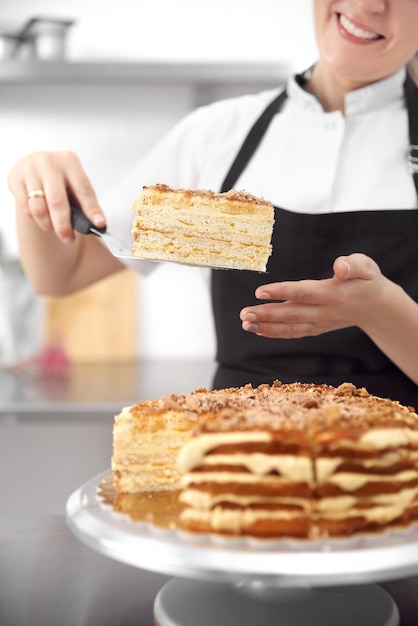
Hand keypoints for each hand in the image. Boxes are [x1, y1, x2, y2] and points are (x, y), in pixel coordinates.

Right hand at [7, 151, 105, 243]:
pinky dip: (34, 218)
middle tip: (69, 239)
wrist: (35, 166)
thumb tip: (97, 225)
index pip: (84, 190)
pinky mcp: (15, 179)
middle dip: (63, 225)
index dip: (92, 209)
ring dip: (47, 224)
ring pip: (38, 207)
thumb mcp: (75, 185)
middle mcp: (49, 163)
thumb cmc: (60, 180)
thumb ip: (84, 203)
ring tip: (52, 228)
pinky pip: (25, 208)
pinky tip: (40, 216)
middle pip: (57, 201)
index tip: (99, 224)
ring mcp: (30, 170)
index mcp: (70, 162)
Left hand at [240, 253, 388, 338]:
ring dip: (265, 326)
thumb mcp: (367, 267)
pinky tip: (257, 329)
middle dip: (266, 314)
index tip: (260, 291)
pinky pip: (292, 332)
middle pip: (291, 313)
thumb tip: (340, 266)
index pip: (304, 293)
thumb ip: (354, 265)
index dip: (282, 292)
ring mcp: (319, 323)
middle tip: (244, 313)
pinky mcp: (315, 328)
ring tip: (245, 322)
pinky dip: (274, 333)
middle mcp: (324, 312)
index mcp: (333, 294)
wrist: (376, 307)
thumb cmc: (367, 281)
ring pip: (289, 326)